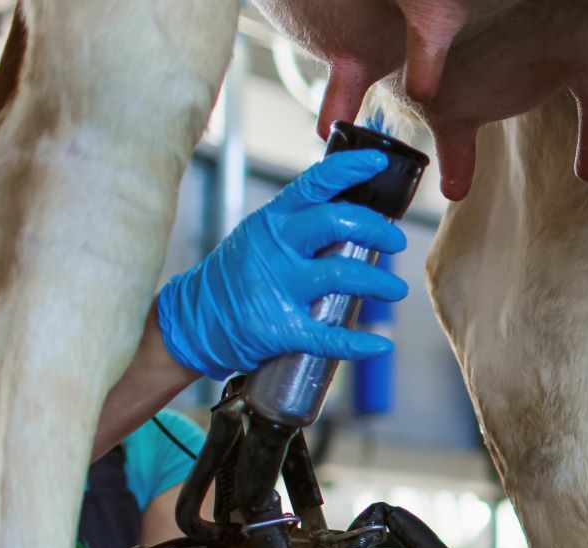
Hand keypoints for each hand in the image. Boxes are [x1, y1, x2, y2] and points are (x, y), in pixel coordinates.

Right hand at [156, 149, 409, 379]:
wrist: (191, 321)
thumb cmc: (237, 276)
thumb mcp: (259, 238)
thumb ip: (299, 226)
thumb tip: (352, 215)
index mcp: (272, 222)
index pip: (313, 185)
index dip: (348, 169)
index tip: (378, 162)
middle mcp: (275, 249)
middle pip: (335, 223)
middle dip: (375, 229)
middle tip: (396, 242)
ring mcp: (277, 288)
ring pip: (342, 274)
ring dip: (378, 282)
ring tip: (395, 289)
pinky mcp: (279, 328)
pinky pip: (328, 336)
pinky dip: (358, 343)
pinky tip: (380, 345)